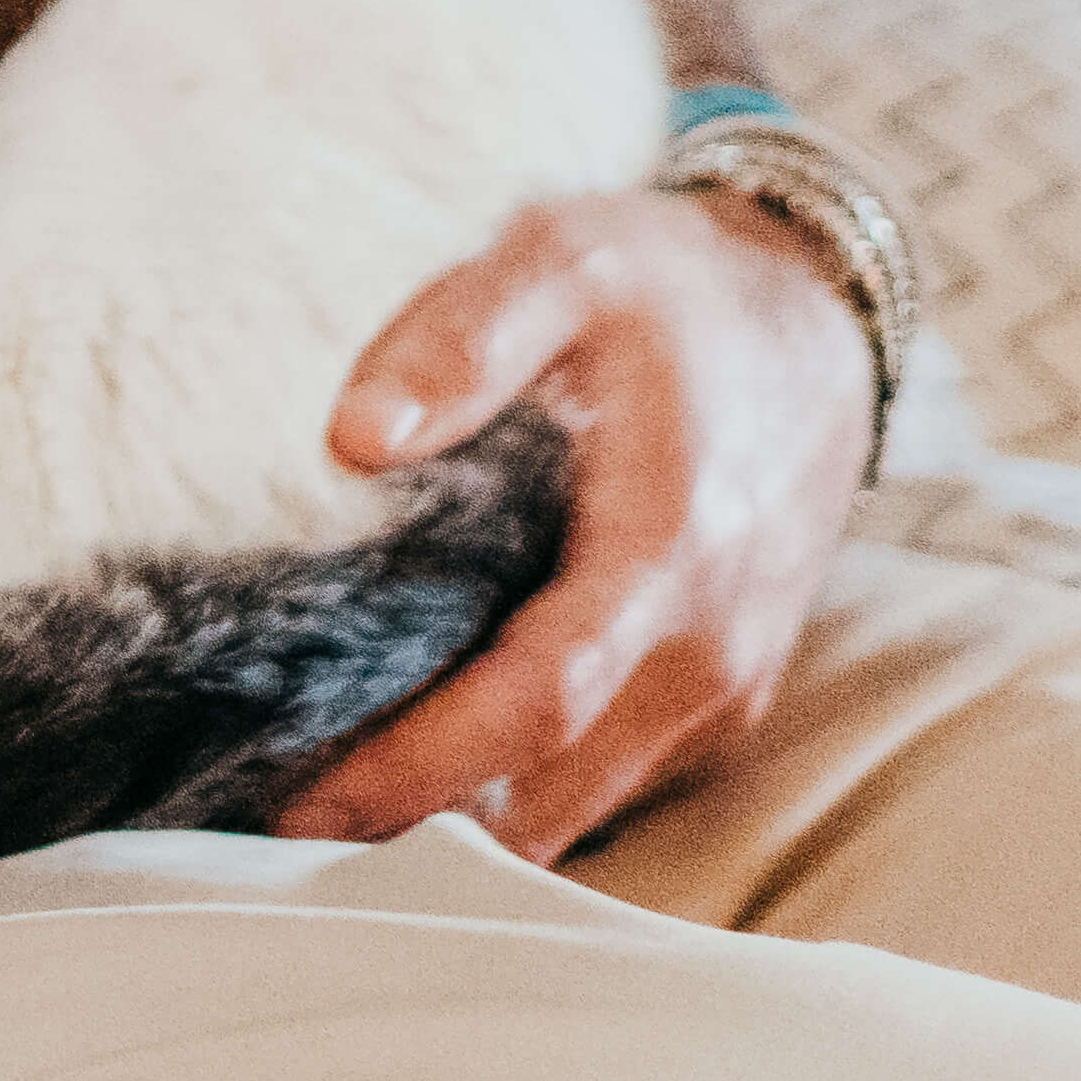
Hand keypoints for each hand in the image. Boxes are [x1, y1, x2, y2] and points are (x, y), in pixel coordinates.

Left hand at [271, 185, 870, 860]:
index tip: (304, 796)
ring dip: (457, 821)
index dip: (417, 764)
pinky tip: (418, 758)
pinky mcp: (717, 702)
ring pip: (574, 807)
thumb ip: (464, 336)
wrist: (813, 319)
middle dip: (410, 821)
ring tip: (318, 796)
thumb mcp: (568, 259)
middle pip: (546, 791)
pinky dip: (512, 792)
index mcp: (676, 550)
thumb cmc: (677, 289)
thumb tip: (357, 433)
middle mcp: (712, 648)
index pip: (539, 703)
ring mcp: (724, 688)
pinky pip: (603, 782)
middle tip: (268, 812)